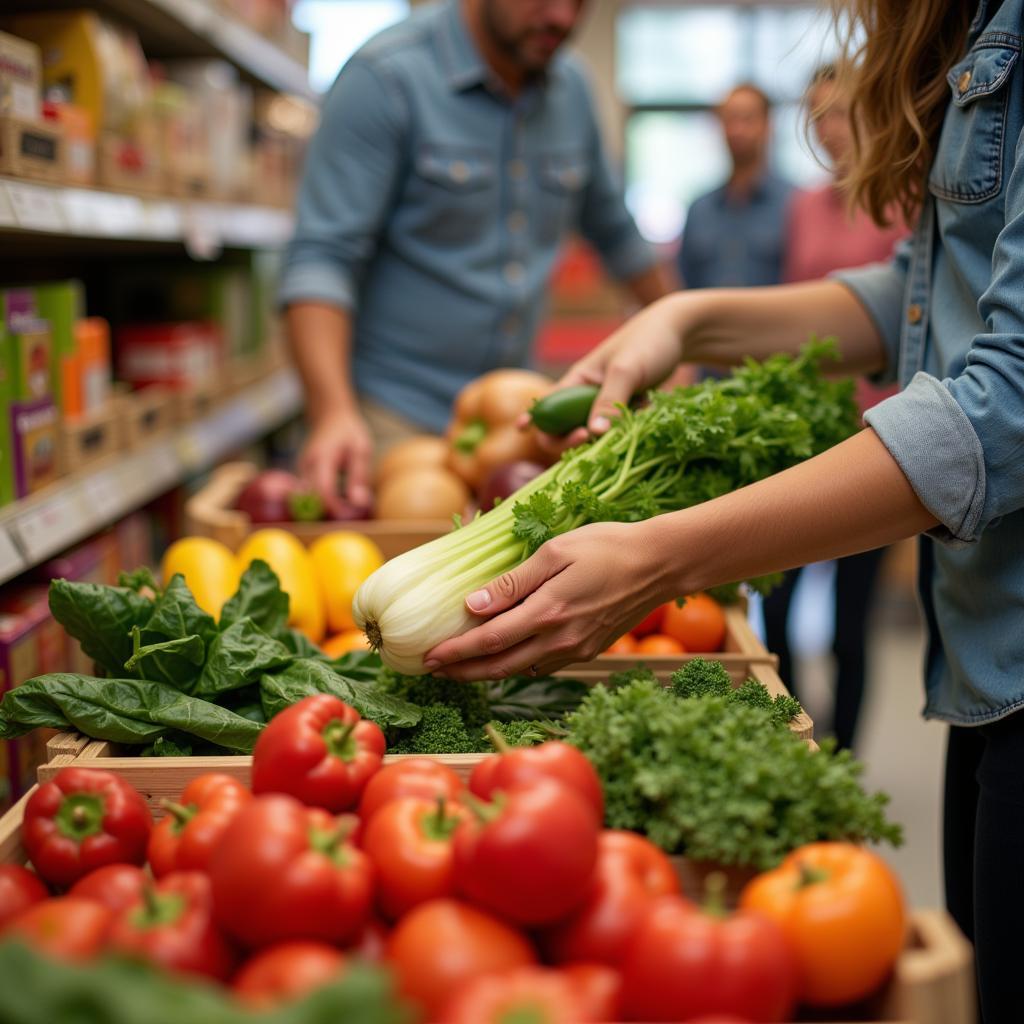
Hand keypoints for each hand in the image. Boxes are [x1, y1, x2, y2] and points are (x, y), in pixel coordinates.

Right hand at [300, 408, 372, 506]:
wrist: (329, 416)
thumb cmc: (348, 433)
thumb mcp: (361, 451)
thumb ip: (359, 477)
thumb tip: (359, 503)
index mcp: (322, 457)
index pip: (323, 489)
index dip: (334, 507)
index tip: (349, 515)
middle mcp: (306, 465)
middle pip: (312, 498)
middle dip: (329, 511)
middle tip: (350, 515)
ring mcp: (301, 469)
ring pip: (308, 498)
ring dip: (325, 507)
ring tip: (347, 507)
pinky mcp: (301, 473)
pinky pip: (308, 493)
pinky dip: (322, 500)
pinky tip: (339, 500)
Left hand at [423, 521, 672, 680]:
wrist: (659, 564)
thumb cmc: (606, 546)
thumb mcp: (555, 552)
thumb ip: (512, 583)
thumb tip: (472, 604)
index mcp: (547, 613)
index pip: (488, 641)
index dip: (455, 653)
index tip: (428, 658)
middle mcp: (560, 640)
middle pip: (499, 667)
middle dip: (462, 672)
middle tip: (433, 671)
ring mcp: (576, 650)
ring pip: (520, 670)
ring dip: (487, 672)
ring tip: (460, 667)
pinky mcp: (588, 651)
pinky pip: (543, 665)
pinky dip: (516, 665)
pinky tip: (503, 657)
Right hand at [519, 295, 689, 452]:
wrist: (680, 333)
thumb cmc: (648, 342)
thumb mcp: (627, 370)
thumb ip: (610, 402)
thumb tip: (592, 434)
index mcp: (576, 382)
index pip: (546, 409)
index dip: (537, 425)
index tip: (536, 435)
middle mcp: (585, 397)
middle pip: (566, 431)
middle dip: (574, 440)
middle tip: (591, 438)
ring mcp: (606, 407)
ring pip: (597, 435)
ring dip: (611, 434)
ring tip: (635, 411)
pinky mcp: (626, 414)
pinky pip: (620, 432)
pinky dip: (631, 429)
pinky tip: (648, 408)